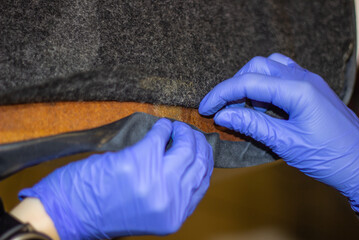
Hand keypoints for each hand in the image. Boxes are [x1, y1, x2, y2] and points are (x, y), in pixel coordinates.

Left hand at [18, 119, 212, 238]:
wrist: (71, 214)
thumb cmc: (105, 213)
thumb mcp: (149, 212)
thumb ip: (171, 193)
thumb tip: (187, 166)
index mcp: (174, 216)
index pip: (203, 182)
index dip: (204, 161)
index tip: (200, 149)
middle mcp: (169, 200)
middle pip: (199, 163)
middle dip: (198, 143)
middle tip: (190, 134)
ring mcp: (154, 181)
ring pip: (185, 148)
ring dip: (183, 132)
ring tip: (176, 128)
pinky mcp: (137, 161)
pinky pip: (159, 135)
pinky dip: (163, 126)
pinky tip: (161, 125)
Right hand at [199, 53, 358, 211]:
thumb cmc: (329, 157)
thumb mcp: (286, 143)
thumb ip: (252, 125)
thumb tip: (222, 115)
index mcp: (298, 90)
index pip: (249, 82)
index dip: (222, 94)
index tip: (206, 108)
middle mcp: (303, 78)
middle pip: (257, 67)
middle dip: (234, 86)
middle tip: (222, 109)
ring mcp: (308, 81)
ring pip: (269, 67)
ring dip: (249, 83)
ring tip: (241, 107)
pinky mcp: (310, 88)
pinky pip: (281, 75)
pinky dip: (264, 85)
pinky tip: (261, 104)